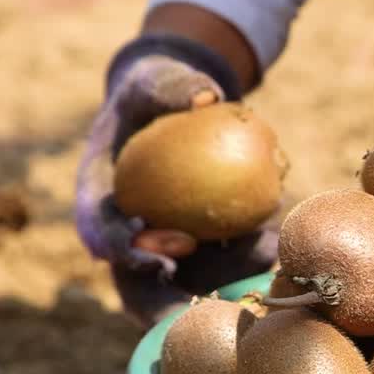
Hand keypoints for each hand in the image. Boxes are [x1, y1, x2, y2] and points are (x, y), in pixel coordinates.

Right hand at [74, 54, 275, 325]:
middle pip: (133, 275)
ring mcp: (160, 247)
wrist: (176, 114)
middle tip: (191, 290)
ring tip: (256, 255)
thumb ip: (174, 85)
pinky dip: (242, 262)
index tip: (142, 239)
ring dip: (215, 281)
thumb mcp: (158, 79)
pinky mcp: (197, 251)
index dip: (115, 239)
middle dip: (156, 295)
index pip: (99, 224)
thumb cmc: (158, 93)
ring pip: (180, 281)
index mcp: (100, 195)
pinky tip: (274, 246)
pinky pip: (217, 267)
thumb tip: (206, 97)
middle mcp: (125, 232)